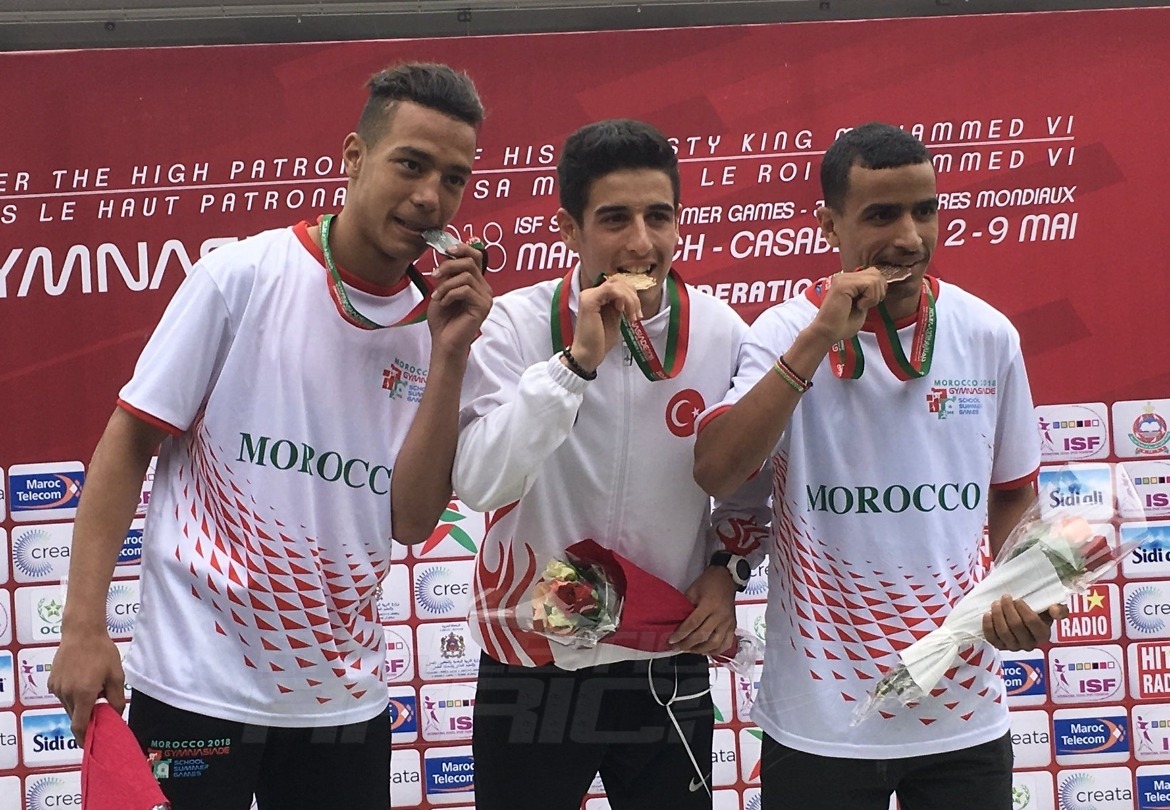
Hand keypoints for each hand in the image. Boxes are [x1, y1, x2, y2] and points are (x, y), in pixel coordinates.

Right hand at [48, 628, 125, 742]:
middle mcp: (67, 694)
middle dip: (87, 719)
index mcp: (84, 694)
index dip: (84, 738)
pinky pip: (63, 697)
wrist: (82, 632)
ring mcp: (57, 688)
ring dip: (80, 706)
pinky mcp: (52, 682)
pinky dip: (72, 696)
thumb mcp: (116, 675)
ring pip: (69, 707)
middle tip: (100, 713)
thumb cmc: (102, 652)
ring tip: (93, 689)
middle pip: (76, 717)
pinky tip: (82, 682)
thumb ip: (116, 698)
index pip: (80, 725)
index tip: (90, 745)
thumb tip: (116, 716)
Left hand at [427, 242, 491, 354]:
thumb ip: (448, 273)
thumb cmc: (443, 319)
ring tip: (437, 296)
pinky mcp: (482, 307)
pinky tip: (444, 303)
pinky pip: (465, 290)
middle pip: (470, 261)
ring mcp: (485, 298)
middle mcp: (484, 288)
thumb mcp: (442, 289)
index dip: (462, 248)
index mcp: (476, 282)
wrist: (444, 342)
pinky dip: (449, 294)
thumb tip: (447, 253)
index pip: (476, 256)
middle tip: (435, 275)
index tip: (445, 250)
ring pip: (466, 276)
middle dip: (449, 265)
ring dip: (446, 284)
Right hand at [568, 276, 642, 371]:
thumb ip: (621, 305)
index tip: (637, 312)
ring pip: (617, 283)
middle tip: (637, 314)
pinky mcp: (589, 300)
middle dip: (633, 295)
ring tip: (632, 317)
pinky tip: (623, 312)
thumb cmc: (601, 341)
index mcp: (597, 296)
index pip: (618, 283)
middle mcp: (591, 292)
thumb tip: (632, 296)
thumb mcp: (616, 318)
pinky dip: (623, 299)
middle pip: (618, 279)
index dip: (631, 293)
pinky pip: (611, 289)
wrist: (589, 355)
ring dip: (631, 300)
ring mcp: (589, 295)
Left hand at [668, 565, 737, 654]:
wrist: (727, 578)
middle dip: (687, 644)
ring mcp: (728, 623)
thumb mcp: (693, 589)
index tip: (671, 640)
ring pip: (715, 643)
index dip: (681, 633)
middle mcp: (720, 616)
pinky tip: (706, 651)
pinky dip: (716, 651)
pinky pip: (726, 643)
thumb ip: (686, 605)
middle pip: (703, 635)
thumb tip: (676, 621)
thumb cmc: (709, 582)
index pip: (693, 623)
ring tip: (689, 650)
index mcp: (709, 604)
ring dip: (700, 650)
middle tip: (676, 647)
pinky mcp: (733, 626)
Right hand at [808, 267, 886, 344]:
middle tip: (867, 305)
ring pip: (875, 278)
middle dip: (879, 291)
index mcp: (848, 280)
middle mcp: (845, 276)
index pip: (874, 274)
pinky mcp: (843, 284)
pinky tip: (858, 306)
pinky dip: (869, 299)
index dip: (878, 289)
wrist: (827, 333)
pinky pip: (869, 285)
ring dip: (873, 296)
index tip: (868, 303)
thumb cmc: (842, 325)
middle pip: (876, 273)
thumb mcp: (863, 305)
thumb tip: (882, 285)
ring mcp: (843, 278)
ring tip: (861, 306)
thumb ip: (870, 293)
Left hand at [982, 595, 1067, 650]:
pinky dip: (988, 626)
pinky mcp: (1000, 646)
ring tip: (996, 603)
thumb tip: (1054, 610)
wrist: (1021, 616)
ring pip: (1003, 632)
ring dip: (998, 615)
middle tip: (1005, 597)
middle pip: (1016, 626)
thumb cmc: (1037, 611)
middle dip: (1008, 610)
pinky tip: (987, 614)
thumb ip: (1059, 609)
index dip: (1023, 610)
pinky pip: (992, 638)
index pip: (1033, 623)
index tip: (1017, 600)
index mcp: (1043, 635)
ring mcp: (1013, 647)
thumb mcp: (1051, 609)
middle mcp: (1029, 644)